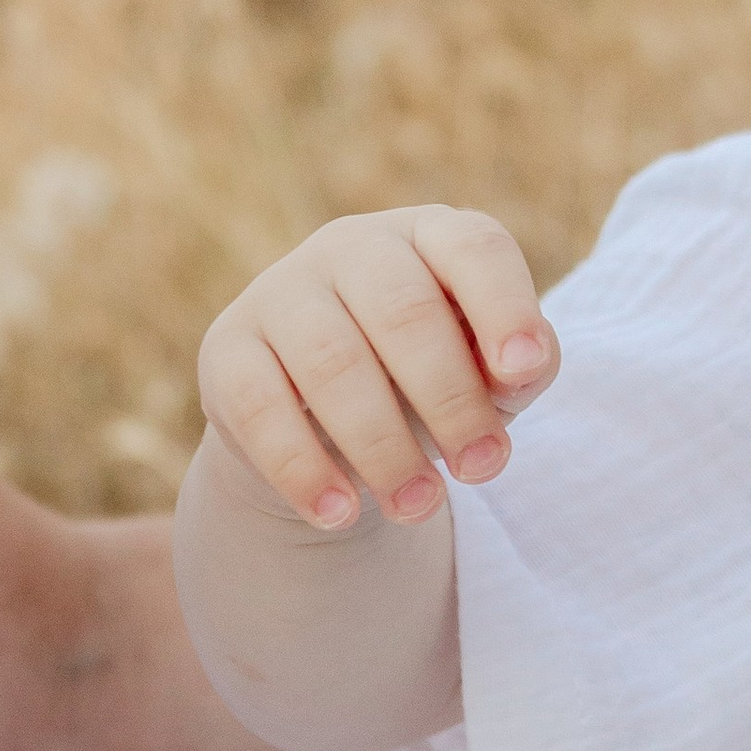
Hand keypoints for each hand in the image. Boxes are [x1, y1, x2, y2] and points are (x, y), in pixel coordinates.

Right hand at [198, 208, 557, 532]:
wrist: (325, 428)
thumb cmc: (429, 385)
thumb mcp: (489, 375)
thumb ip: (522, 366)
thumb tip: (522, 368)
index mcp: (430, 236)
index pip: (474, 249)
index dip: (504, 307)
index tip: (523, 372)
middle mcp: (354, 247)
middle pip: (404, 311)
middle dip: (450, 399)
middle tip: (482, 469)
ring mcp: (282, 291)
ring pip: (333, 362)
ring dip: (383, 446)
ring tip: (420, 506)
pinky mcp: (227, 349)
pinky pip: (261, 407)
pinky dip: (303, 468)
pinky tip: (339, 514)